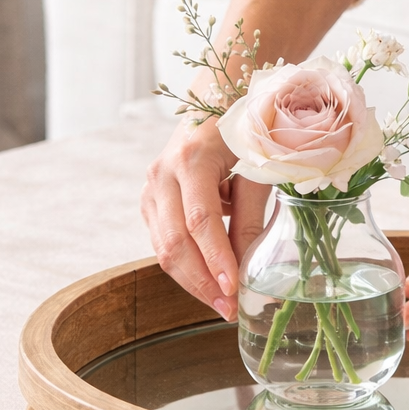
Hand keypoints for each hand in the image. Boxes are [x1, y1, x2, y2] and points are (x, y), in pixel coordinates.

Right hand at [141, 115, 269, 320]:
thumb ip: (252, 215)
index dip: (216, 258)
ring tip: (221, 305)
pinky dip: (186, 266)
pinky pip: (164, 242)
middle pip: (174, 241)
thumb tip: (251, 268)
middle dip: (201, 281)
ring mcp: (151, 188)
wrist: (215, 100)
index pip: (200, 220)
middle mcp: (162, 174)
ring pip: (163, 248)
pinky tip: (209, 282)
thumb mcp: (257, 168)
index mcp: (191, 158)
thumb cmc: (245, 131)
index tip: (234, 289)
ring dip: (192, 281)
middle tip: (228, 309)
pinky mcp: (152, 202)